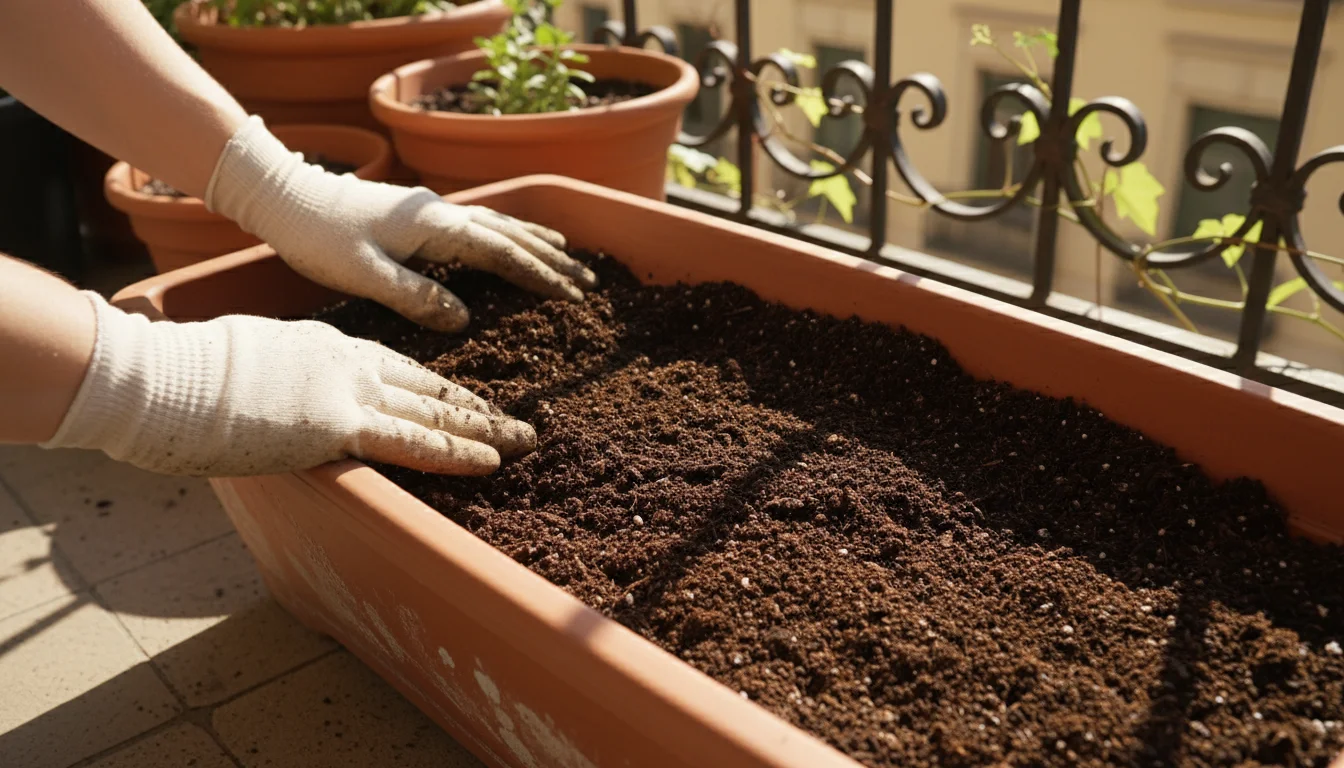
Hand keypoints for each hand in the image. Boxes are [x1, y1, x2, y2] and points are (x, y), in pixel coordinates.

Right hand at [41, 293, 534, 476]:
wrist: (167, 375)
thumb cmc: (189, 372)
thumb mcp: (248, 367)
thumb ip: (279, 382)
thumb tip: (276, 403)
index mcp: (328, 344)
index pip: (398, 368)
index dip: (437, 387)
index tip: (466, 399)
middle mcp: (350, 361)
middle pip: (429, 385)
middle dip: (475, 405)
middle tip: (517, 419)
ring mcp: (349, 391)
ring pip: (434, 411)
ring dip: (484, 429)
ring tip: (525, 440)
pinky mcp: (340, 425)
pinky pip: (412, 441)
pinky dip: (456, 451)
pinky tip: (490, 461)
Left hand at [205, 117, 596, 331]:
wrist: (284, 197)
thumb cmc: (318, 238)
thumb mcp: (363, 275)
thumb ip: (414, 296)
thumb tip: (463, 320)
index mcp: (434, 226)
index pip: (501, 252)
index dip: (540, 274)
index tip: (572, 295)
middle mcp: (441, 212)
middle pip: (511, 233)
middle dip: (552, 258)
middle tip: (588, 281)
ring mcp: (432, 208)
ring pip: (499, 223)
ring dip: (536, 240)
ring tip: (569, 254)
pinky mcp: (420, 212)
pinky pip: (480, 221)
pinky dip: (508, 231)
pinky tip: (511, 237)